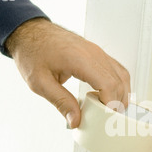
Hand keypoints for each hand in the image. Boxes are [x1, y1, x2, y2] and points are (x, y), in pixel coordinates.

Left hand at [5, 18, 130, 128]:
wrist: (29, 31)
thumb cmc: (32, 52)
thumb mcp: (40, 82)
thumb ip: (61, 102)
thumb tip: (75, 120)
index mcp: (79, 59)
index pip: (108, 84)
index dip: (111, 104)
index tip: (107, 118)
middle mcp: (93, 53)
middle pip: (118, 82)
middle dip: (117, 103)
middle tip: (109, 120)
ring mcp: (97, 51)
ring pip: (122, 76)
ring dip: (121, 94)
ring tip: (112, 110)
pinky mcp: (97, 53)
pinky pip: (116, 69)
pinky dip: (119, 84)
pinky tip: (111, 96)